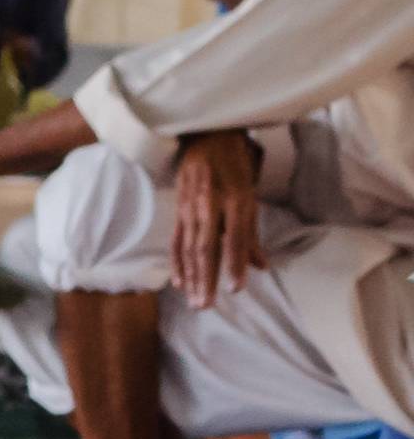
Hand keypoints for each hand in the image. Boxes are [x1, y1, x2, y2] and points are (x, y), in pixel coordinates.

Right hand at [170, 132, 262, 306]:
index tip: (236, 289)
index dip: (234, 263)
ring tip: (194, 301)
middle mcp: (212, 203)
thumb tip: (260, 266)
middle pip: (207, 247)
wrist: (207, 132)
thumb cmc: (236, 161)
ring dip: (191, 276)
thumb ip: (252, 231)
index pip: (235, 236)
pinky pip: (176, 239)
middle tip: (206, 305)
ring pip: (190, 246)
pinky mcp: (179, 208)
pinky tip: (178, 281)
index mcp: (236, 197)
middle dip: (206, 278)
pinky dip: (177, 261)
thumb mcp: (251, 190)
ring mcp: (191, 206)